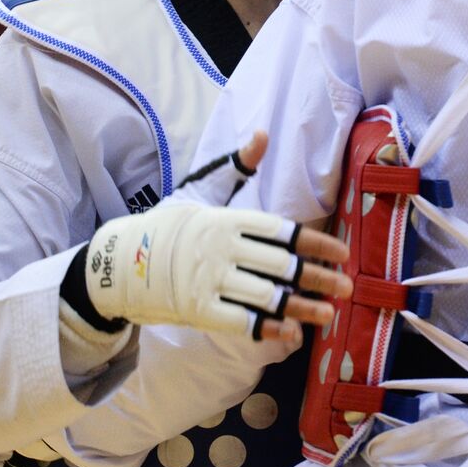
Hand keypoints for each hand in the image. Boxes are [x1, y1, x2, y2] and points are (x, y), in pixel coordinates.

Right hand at [81, 132, 351, 341]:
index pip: (282, 231)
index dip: (316, 243)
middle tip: (348, 286)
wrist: (119, 262)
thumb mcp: (201, 190)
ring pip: (266, 297)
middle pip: (281, 265)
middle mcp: (223, 249)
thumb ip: (237, 167)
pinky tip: (290, 333)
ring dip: (302, 307)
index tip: (342, 253)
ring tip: (330, 313)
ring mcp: (210, 281)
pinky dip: (267, 328)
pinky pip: (240, 322)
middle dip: (319, 277)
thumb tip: (262, 133)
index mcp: (228, 219)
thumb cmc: (169, 226)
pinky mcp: (198, 310)